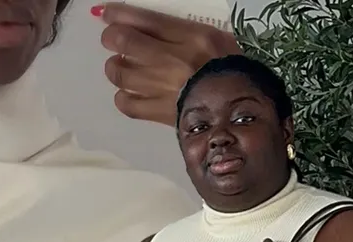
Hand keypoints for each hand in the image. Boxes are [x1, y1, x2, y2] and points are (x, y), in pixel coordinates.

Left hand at [95, 2, 241, 124]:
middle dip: (112, 37)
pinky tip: (129, 93)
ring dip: (115, 67)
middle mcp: (175, 60)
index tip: (109, 15)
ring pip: (119, 72)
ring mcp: (166, 88)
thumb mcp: (214, 40)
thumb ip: (180, 30)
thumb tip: (144, 26)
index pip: (145, 18)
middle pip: (124, 41)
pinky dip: (123, 97)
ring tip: (122, 67)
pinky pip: (127, 104)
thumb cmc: (234, 73)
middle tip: (114, 41)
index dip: (119, 14)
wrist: (244, 115)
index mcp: (194, 37)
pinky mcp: (163, 113)